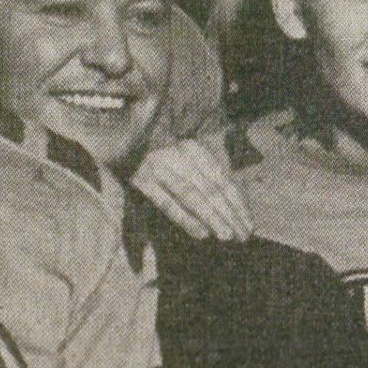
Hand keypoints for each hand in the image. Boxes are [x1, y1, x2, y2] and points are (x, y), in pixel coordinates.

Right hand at [132, 137, 252, 241]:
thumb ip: (205, 169)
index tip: (249, 221)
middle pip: (211, 189)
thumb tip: (232, 194)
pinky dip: (186, 219)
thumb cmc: (156, 147)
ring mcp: (160, 167)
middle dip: (230, 214)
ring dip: (212, 218)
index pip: (222, 178)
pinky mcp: (141, 180)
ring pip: (193, 197)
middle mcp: (179, 154)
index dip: (238, 201)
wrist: (117, 131)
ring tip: (227, 236)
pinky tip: (202, 233)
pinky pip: (168, 203)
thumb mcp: (183, 151)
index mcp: (193, 147)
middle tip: (244, 235)